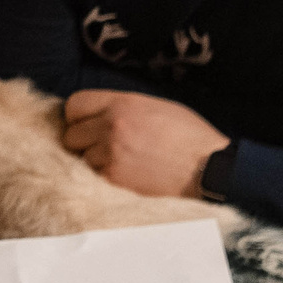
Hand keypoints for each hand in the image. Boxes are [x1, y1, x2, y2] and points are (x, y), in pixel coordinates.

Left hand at [61, 89, 225, 199]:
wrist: (210, 167)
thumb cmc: (189, 136)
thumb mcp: (155, 106)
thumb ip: (121, 107)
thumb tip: (96, 114)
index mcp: (121, 103)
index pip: (74, 104)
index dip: (77, 117)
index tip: (84, 125)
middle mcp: (111, 126)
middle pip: (71, 135)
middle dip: (83, 142)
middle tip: (102, 148)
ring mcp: (111, 154)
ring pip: (82, 159)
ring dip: (96, 163)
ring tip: (122, 163)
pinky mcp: (115, 179)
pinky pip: (95, 178)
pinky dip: (106, 179)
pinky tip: (127, 176)